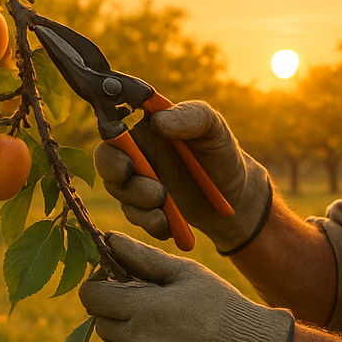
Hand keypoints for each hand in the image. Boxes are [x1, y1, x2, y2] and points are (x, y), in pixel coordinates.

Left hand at [78, 233, 295, 341]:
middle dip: (114, 309)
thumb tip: (109, 237)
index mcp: (141, 307)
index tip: (118, 282)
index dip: (99, 285)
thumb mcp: (183, 272)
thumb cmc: (217, 304)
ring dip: (121, 335)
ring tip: (154, 326)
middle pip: (99, 321)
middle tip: (145, 303)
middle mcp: (134, 340)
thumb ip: (142, 256)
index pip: (90, 296)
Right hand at [93, 101, 272, 253]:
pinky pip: (134, 216)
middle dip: (117, 174)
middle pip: (106, 160)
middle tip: (148, 184)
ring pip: (119, 191)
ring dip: (139, 201)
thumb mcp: (212, 127)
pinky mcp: (143, 207)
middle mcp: (135, 151)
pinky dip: (149, 222)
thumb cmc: (221, 152)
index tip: (127, 159)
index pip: (114, 127)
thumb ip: (189, 117)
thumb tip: (157, 122)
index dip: (111, 142)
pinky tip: (169, 224)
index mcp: (145, 125)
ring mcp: (137, 180)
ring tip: (165, 204)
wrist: (236, 198)